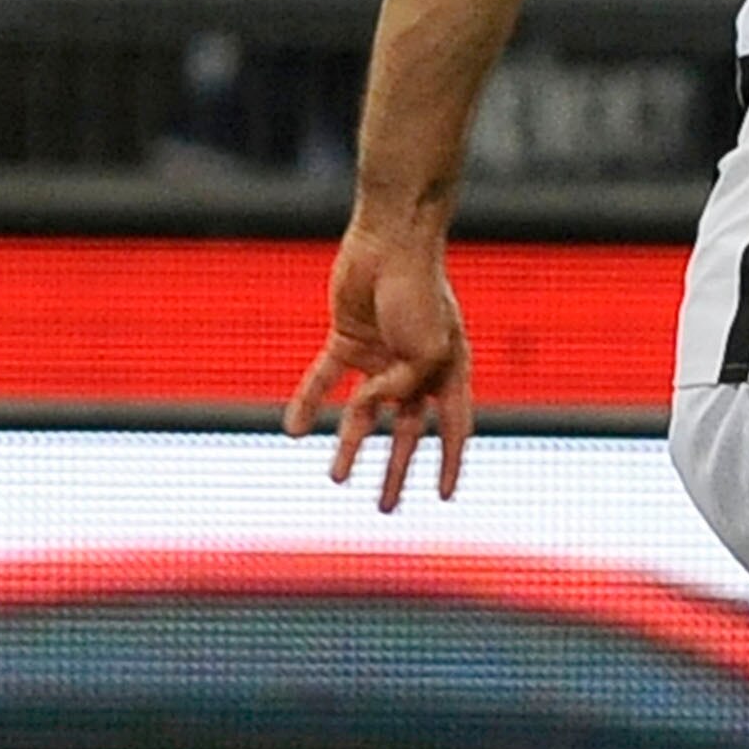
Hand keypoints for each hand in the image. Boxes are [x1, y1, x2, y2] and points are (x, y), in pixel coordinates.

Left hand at [286, 222, 471, 509]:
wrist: (390, 241)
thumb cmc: (420, 290)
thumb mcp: (428, 349)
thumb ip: (402, 386)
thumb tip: (370, 409)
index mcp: (449, 371)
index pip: (453, 429)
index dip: (448, 464)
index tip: (442, 498)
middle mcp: (416, 369)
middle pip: (407, 431)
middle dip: (396, 471)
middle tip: (386, 507)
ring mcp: (381, 356)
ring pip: (364, 413)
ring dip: (351, 445)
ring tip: (336, 478)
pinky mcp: (346, 341)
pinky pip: (325, 379)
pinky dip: (310, 402)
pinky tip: (295, 429)